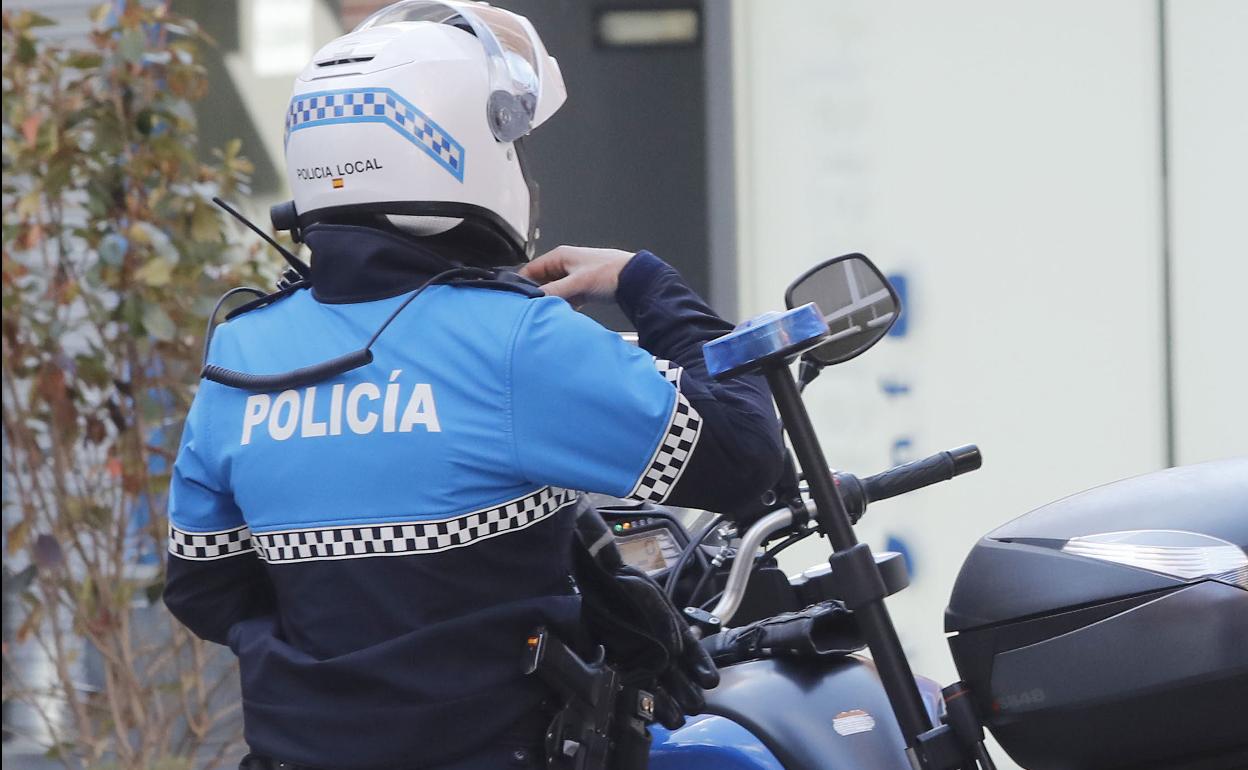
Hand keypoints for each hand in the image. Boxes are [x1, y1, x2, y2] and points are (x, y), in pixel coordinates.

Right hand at [519, 245, 633, 306]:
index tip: (517, 300)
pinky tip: (566, 312)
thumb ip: (553, 291)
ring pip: (554, 290)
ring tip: (552, 311)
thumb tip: (533, 299)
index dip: (522, 284)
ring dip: (553, 301)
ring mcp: (573, 276)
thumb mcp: (577, 283)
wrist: (635, 280)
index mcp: (560, 256)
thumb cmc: (610, 273)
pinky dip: (565, 304)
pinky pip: (566, 297)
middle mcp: (564, 264)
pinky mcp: (582, 287)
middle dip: (539, 295)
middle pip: (541, 281)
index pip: (530, 269)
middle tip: (535, 308)